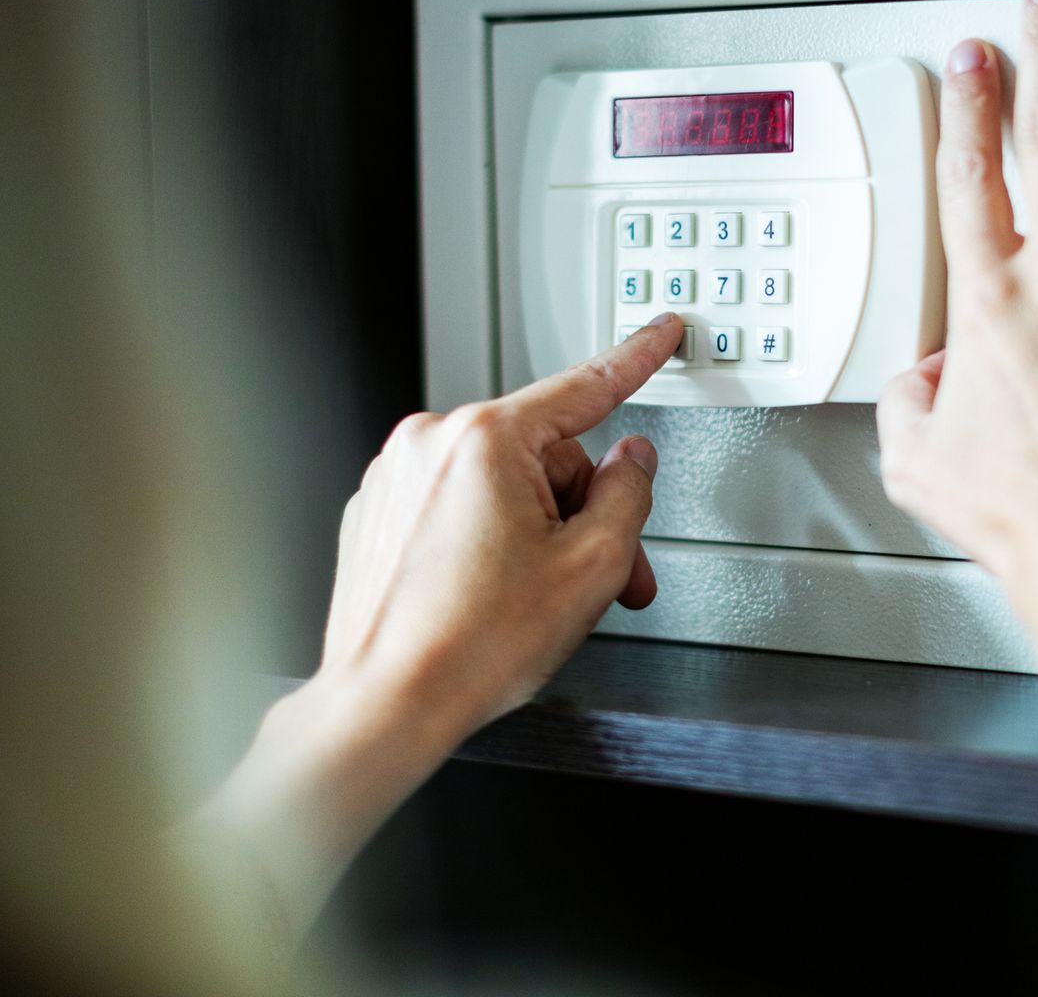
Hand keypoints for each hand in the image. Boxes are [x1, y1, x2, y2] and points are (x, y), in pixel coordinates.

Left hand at [200, 314, 685, 943]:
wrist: (384, 704)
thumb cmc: (469, 648)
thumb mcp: (589, 568)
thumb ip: (626, 496)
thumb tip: (631, 463)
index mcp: (485, 439)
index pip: (583, 386)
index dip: (636, 359)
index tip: (660, 333)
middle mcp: (430, 442)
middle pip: (546, 456)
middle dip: (584, 513)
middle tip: (607, 578)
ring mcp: (396, 477)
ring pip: (501, 485)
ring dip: (537, 532)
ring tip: (537, 601)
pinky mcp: (378, 513)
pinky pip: (456, 507)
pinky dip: (485, 541)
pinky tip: (490, 597)